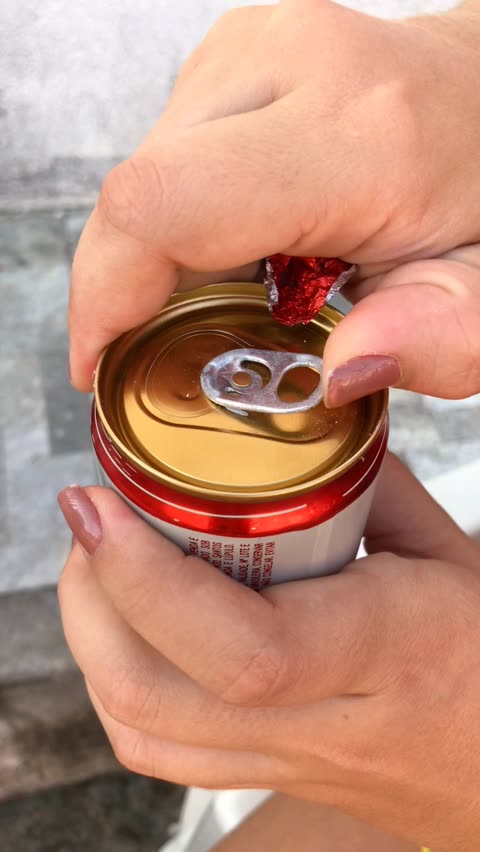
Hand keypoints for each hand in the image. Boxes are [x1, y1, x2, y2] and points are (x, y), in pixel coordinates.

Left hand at [58, 454, 479, 851]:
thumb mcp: (450, 550)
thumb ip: (370, 483)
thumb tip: (299, 424)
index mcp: (386, 650)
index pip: (245, 646)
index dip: (145, 577)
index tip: (100, 504)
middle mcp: (327, 723)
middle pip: (158, 696)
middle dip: (92, 596)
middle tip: (94, 519)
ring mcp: (290, 764)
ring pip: (144, 733)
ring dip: (93, 638)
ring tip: (102, 565)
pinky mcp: (268, 777)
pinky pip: (163, 753)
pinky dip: (117, 682)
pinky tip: (130, 626)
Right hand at [69, 0, 479, 405]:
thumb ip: (438, 340)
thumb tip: (339, 372)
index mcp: (358, 135)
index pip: (163, 206)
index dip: (103, 296)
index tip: (101, 365)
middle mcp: (291, 66)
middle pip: (135, 196)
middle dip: (127, 290)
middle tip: (170, 350)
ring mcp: (253, 49)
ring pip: (143, 178)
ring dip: (157, 257)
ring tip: (223, 295)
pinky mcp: (232, 57)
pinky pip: (165, 158)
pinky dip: (176, 222)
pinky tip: (231, 248)